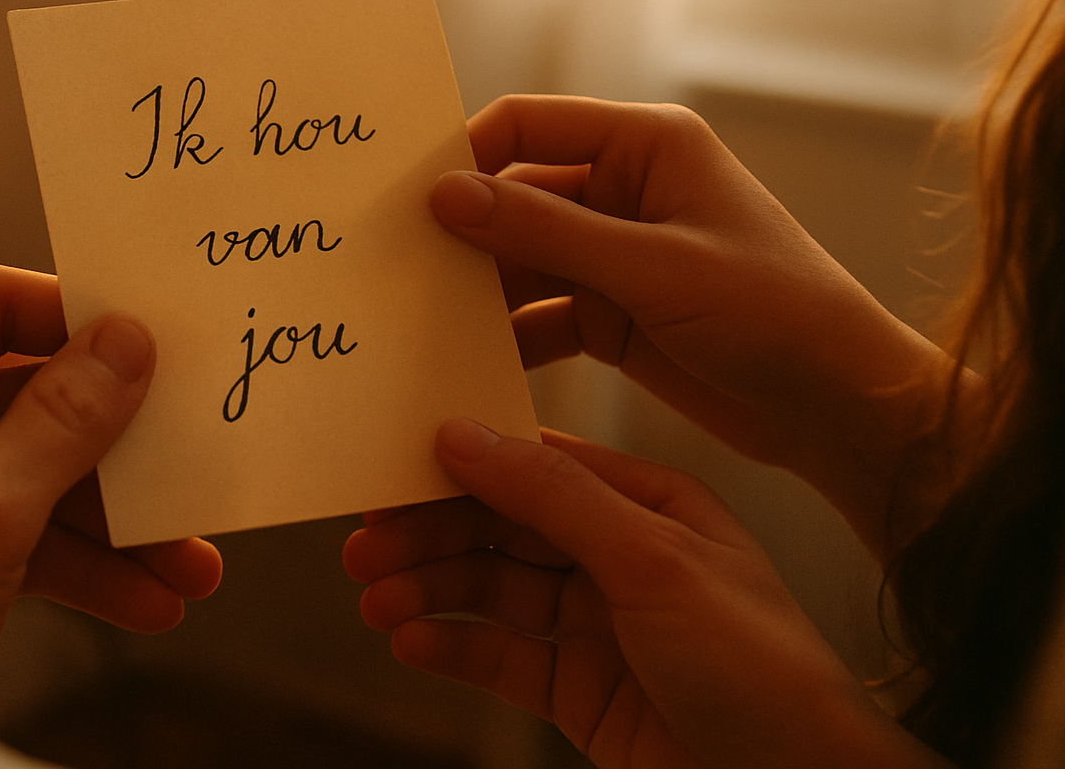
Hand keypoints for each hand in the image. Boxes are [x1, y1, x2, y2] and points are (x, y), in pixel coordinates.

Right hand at [344, 421, 951, 768]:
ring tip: (375, 601)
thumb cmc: (762, 668)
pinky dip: (452, 648)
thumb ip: (552, 498)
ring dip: (430, 592)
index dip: (461, 466)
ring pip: (491, 592)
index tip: (393, 468)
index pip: (536, 468)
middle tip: (364, 546)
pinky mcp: (580, 691)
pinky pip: (500, 658)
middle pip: (502, 530)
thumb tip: (464, 434)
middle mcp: (618, 558)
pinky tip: (410, 643)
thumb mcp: (653, 562)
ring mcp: (597, 626)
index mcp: (648, 504)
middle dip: (431, 535)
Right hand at [430, 95, 968, 557]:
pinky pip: (540, 315)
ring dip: (478, 291)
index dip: (464, 155)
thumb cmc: (774, 312)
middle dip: (462, 233)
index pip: (527, 125)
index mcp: (645, 146)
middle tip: (392, 268)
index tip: (405, 200)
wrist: (840, 406)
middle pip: (514, 197)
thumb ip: (546, 232)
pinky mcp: (613, 315)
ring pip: (520, 262)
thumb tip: (447, 195)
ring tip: (417, 324)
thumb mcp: (654, 268)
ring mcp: (616, 255)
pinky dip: (508, 338)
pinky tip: (468, 367)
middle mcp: (624, 191)